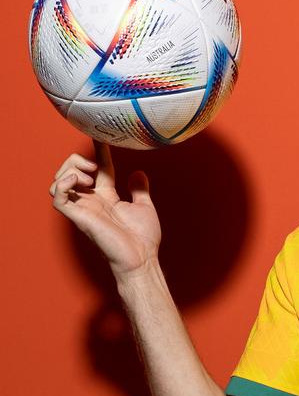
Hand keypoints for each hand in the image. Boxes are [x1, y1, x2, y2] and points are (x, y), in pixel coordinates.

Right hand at [50, 140, 161, 278]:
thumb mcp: (144, 206)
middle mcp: (92, 201)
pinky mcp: (79, 217)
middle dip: (78, 160)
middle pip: (70, 171)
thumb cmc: (142, 239)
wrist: (141, 258)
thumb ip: (139, 190)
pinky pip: (57, 197)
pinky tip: (79, 180)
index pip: (98, 169)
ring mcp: (83, 208)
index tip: (100, 137)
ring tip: (89, 175)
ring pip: (58, 182)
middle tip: (94, 166)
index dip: (99, 151)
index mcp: (106, 197)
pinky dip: (63, 184)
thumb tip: (138, 173)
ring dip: (70, 170)